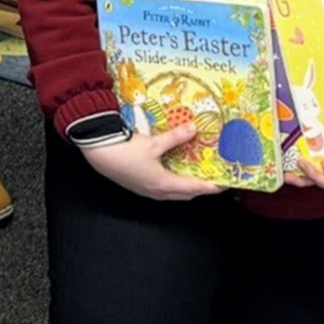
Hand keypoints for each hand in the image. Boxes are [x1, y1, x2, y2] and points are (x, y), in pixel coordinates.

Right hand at [81, 122, 223, 201]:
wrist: (99, 155)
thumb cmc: (126, 151)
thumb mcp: (153, 143)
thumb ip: (175, 137)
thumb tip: (194, 128)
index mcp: (164, 184)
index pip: (194, 188)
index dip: (211, 186)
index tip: (224, 184)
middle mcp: (157, 192)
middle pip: (185, 194)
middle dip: (200, 188)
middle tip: (212, 179)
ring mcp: (147, 191)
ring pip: (174, 193)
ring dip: (186, 187)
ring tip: (195, 176)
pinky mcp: (139, 186)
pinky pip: (163, 189)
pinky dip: (173, 184)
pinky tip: (172, 173)